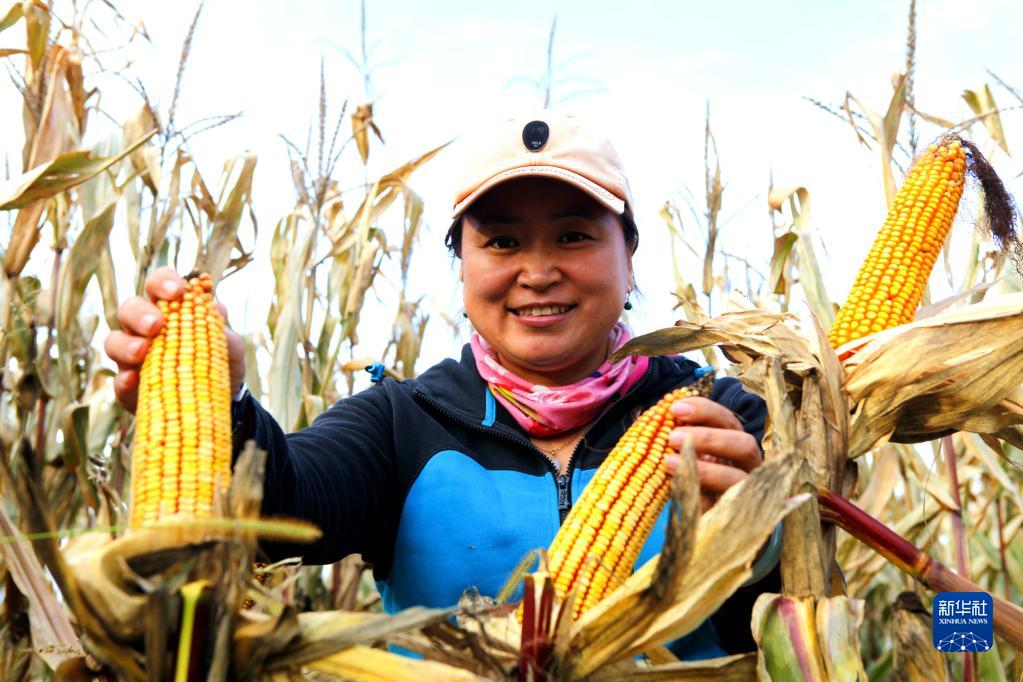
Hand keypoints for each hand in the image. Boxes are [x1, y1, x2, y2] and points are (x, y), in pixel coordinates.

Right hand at [103, 266, 245, 412]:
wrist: (222, 398)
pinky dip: (123, 380)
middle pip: (129, 309)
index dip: (163, 282)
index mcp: (169, 310)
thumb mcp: (228, 344)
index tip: (177, 291)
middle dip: (140, 313)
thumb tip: (217, 308)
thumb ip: (220, 327)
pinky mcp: (129, 387)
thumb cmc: (221, 360)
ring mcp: (133, 357)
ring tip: (141, 351)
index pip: (158, 285)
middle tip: (156, 324)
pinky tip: (133, 380)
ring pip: (114, 342)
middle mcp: (144, 329)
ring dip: (125, 344)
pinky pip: (118, 381)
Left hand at [662, 397, 760, 512]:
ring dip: (703, 469)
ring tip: (668, 462)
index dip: (704, 410)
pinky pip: (720, 508)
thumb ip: (679, 439)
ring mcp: (745, 492)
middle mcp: (747, 466)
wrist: (702, 525)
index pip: (727, 420)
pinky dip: (698, 497)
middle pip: (745, 445)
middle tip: (673, 437)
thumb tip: (657, 418)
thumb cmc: (691, 478)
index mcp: (735, 444)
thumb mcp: (687, 456)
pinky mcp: (733, 517)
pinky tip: (677, 491)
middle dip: (709, 438)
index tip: (674, 408)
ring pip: (736, 478)